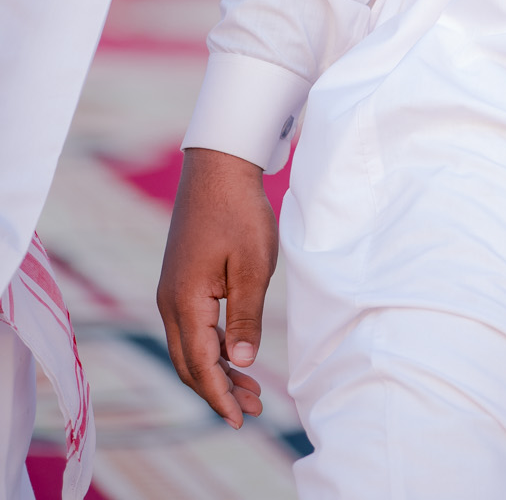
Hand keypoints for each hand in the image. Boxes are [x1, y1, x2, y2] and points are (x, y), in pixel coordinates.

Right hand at [157, 147, 278, 426]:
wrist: (218, 166)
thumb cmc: (239, 212)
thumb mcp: (251, 266)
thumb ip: (245, 317)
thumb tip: (240, 362)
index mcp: (185, 301)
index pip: (201, 364)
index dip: (220, 396)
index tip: (241, 420)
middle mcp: (170, 301)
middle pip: (189, 363)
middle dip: (218, 391)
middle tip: (253, 409)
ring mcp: (172, 290)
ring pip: (190, 347)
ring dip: (216, 370)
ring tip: (250, 389)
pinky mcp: (181, 279)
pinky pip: (192, 327)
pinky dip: (212, 347)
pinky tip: (235, 353)